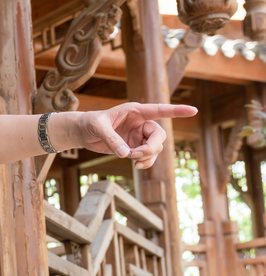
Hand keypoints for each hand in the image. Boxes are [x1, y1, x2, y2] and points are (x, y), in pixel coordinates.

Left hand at [73, 103, 197, 169]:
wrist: (83, 133)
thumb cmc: (90, 124)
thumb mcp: (98, 128)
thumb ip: (112, 139)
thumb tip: (126, 154)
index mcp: (135, 111)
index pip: (159, 110)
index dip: (176, 111)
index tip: (193, 110)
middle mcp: (141, 122)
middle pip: (159, 136)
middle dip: (151, 148)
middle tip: (136, 156)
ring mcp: (139, 135)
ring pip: (156, 147)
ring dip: (148, 156)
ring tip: (134, 162)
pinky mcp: (135, 146)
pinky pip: (148, 156)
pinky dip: (146, 162)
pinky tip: (137, 166)